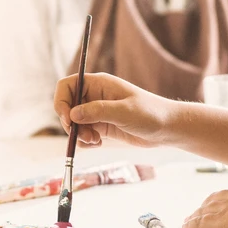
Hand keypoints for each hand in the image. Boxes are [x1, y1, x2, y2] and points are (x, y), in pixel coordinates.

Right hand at [54, 72, 178, 147]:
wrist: (166, 129)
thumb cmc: (149, 113)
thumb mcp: (124, 111)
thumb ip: (97, 111)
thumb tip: (72, 115)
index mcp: (98, 84)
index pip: (67, 85)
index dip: (61, 100)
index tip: (67, 118)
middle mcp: (94, 96)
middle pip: (66, 106)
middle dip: (70, 123)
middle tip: (83, 135)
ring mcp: (97, 112)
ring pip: (74, 123)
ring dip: (79, 134)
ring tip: (95, 141)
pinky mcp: (102, 126)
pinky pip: (83, 133)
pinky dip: (86, 141)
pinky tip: (99, 144)